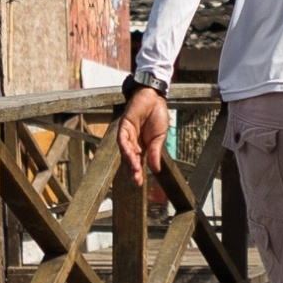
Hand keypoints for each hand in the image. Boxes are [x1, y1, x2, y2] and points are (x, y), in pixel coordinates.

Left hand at [117, 86, 170, 205]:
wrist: (154, 98)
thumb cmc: (157, 116)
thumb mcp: (159, 138)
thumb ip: (155, 152)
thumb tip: (155, 169)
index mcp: (142, 146)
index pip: (138, 162)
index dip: (138, 173)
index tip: (140, 183)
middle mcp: (133, 143)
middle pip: (130, 160)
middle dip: (132, 171)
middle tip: (136, 181)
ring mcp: (127, 135)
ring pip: (126, 152)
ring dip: (130, 162)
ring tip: (136, 171)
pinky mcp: (124, 127)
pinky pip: (123, 140)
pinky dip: (126, 148)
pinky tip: (132, 156)